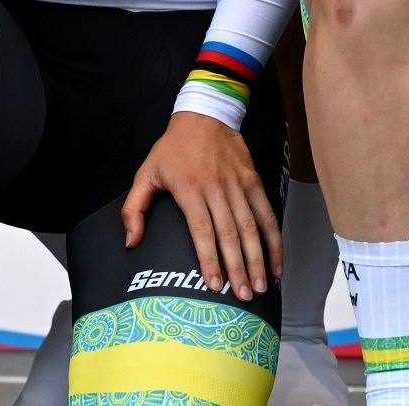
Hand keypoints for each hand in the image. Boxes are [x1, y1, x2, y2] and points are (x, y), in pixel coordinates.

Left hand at [123, 112, 281, 301]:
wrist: (205, 114)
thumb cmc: (172, 148)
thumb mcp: (146, 173)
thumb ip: (134, 209)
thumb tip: (131, 242)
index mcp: (189, 189)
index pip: (202, 231)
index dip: (210, 259)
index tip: (215, 285)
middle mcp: (216, 188)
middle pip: (230, 234)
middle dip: (238, 268)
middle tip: (244, 295)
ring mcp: (238, 184)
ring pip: (252, 227)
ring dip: (259, 258)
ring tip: (262, 285)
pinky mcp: (253, 180)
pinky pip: (267, 213)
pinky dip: (274, 239)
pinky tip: (277, 262)